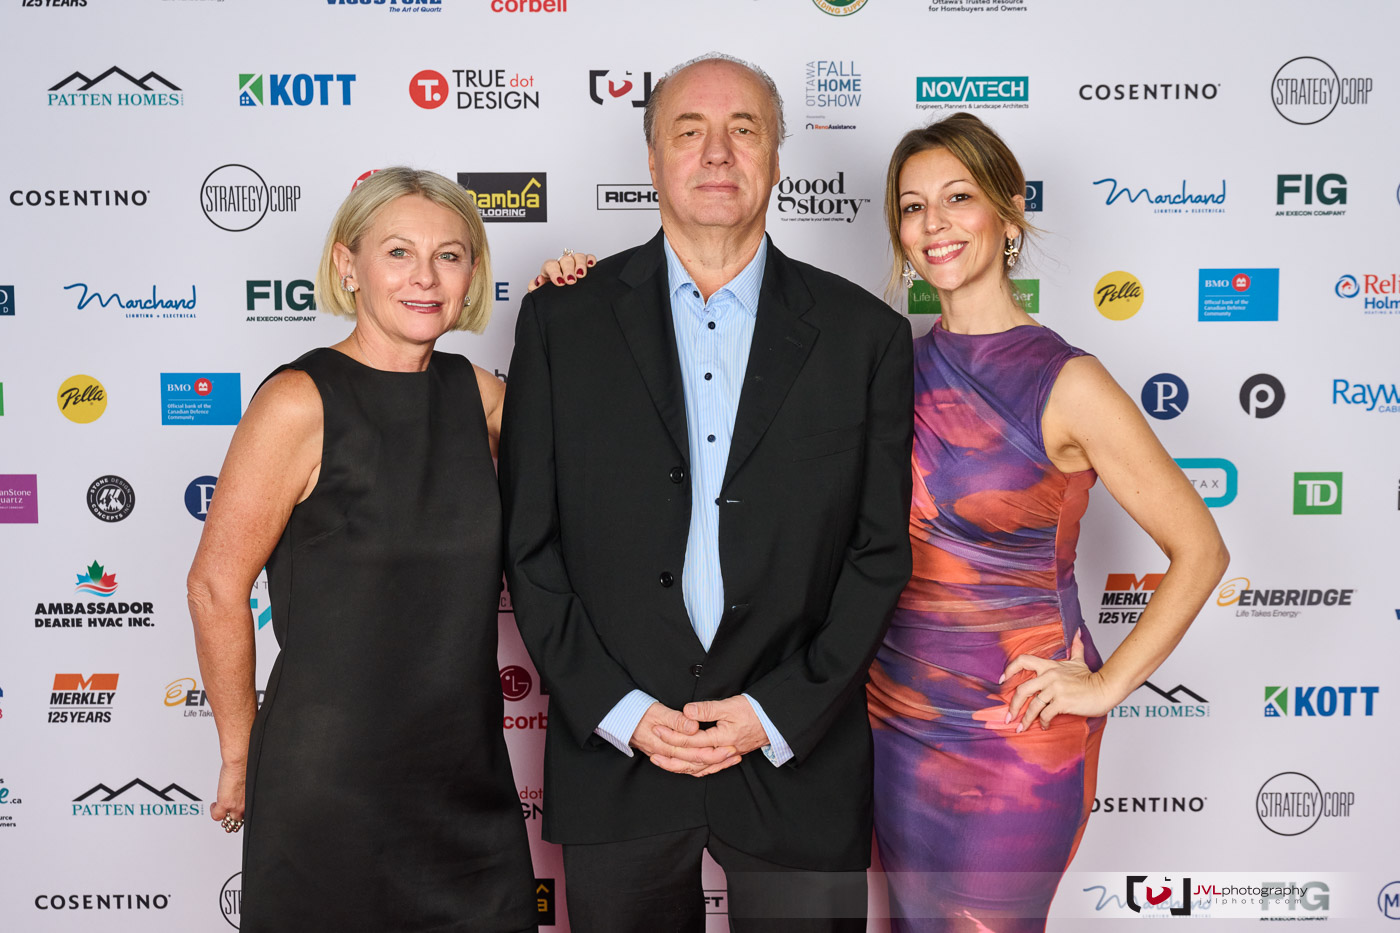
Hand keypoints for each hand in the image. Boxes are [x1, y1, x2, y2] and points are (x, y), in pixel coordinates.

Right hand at [211, 758, 245, 832]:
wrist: (241, 763)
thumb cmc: (246, 768)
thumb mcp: (250, 784)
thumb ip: (247, 791)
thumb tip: (244, 791)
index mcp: (252, 801)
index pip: (248, 816)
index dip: (242, 815)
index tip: (238, 814)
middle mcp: (245, 806)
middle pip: (239, 821)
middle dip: (233, 820)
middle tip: (227, 815)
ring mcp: (235, 806)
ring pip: (228, 821)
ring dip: (223, 817)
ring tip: (220, 811)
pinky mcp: (225, 804)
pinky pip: (216, 816)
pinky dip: (213, 812)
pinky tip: (214, 805)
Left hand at [528, 251, 595, 291]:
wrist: (561, 299)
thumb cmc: (551, 294)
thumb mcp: (541, 293)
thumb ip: (534, 287)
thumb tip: (538, 280)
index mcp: (549, 270)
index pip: (550, 265)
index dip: (555, 273)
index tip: (560, 282)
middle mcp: (562, 264)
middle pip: (565, 260)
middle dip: (569, 270)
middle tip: (571, 281)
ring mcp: (574, 264)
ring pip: (577, 256)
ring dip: (580, 264)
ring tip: (582, 275)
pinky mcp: (584, 265)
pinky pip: (588, 258)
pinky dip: (590, 260)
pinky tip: (591, 266)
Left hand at [651, 696, 769, 777]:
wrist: (775, 720)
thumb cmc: (755, 711)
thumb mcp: (730, 705)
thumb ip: (707, 709)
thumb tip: (687, 711)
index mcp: (722, 739)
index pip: (691, 740)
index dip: (673, 735)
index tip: (659, 729)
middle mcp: (723, 752)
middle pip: (692, 758)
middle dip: (671, 753)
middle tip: (654, 748)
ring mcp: (727, 756)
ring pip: (699, 766)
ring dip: (679, 765)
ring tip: (663, 761)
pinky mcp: (730, 756)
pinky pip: (710, 768)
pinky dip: (697, 770)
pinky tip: (688, 769)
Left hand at [1000, 632, 1111, 731]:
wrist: (1105, 689)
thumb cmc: (1091, 678)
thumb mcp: (1079, 661)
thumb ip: (1076, 647)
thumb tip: (1077, 632)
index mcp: (1050, 666)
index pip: (1023, 660)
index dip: (1009, 669)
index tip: (1002, 681)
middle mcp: (1050, 676)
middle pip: (1022, 689)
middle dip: (1013, 706)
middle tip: (1009, 717)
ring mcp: (1056, 689)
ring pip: (1033, 705)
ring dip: (1026, 719)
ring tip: (1021, 728)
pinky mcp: (1063, 702)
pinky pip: (1046, 714)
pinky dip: (1043, 722)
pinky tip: (1044, 726)